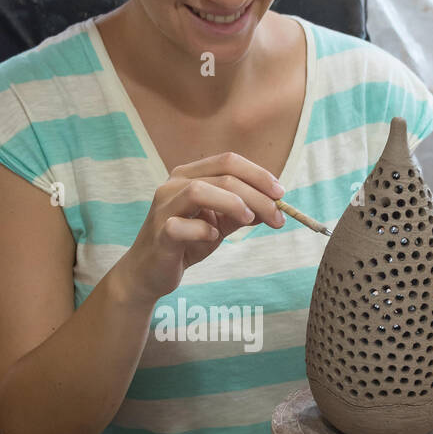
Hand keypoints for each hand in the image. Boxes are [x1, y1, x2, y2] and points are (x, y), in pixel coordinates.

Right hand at [117, 151, 285, 304]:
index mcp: (189, 175)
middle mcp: (173, 185)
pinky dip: (203, 230)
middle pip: (223, 176)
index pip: (228, 161)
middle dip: (257, 195)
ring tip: (249, 220)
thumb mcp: (220, 224)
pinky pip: (181, 226)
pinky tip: (214, 237)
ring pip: (199, 191)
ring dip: (232, 204)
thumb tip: (274, 205)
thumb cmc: (186, 243)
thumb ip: (242, 212)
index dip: (259, 174)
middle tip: (277, 216)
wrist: (151, 272)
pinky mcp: (159, 233)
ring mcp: (164, 207)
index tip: (281, 194)